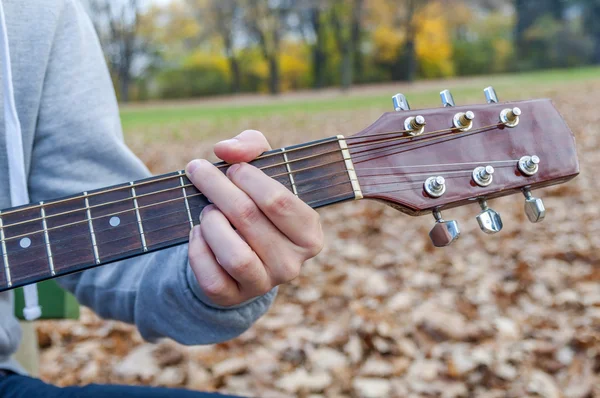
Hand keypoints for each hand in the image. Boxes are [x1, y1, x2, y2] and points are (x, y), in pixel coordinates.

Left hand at [185, 130, 323, 306]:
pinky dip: (198, 251)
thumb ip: (251, 146)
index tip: (231, 167)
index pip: (278, 201)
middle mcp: (292, 263)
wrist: (240, 251)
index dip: (248, 178)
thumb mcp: (262, 169)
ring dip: (211, 222)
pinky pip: (211, 277)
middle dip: (217, 188)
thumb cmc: (256, 203)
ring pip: (234, 254)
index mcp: (309, 234)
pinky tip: (197, 233)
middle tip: (199, 170)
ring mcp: (263, 284)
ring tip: (206, 209)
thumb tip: (225, 150)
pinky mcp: (233, 297)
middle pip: (248, 219)